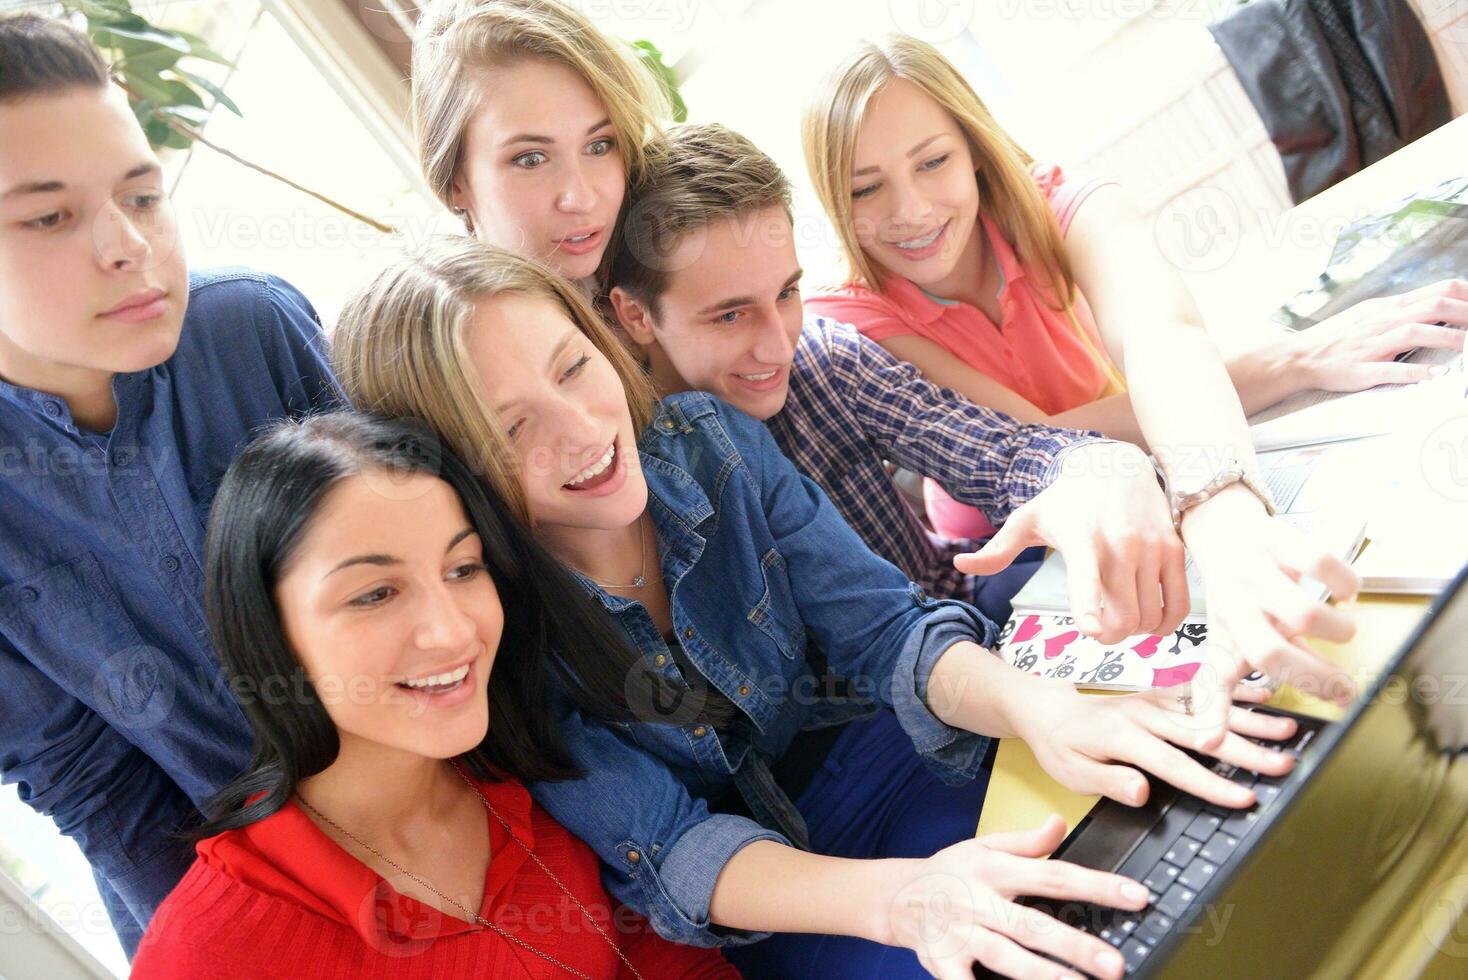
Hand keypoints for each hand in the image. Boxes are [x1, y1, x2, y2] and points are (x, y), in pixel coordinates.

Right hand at [877, 815, 1147, 979]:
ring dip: (1046, 977)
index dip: (1097, 886)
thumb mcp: (983, 847)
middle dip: (1076, 946)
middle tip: (1114, 964)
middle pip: (1033, 926)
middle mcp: (980, 902)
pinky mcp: (943, 963)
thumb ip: (1026, 842)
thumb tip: (1060, 822)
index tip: (1137, 896)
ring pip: (1008, 958)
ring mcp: (961, 935)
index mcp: (994, 870)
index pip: (1054, 875)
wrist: (893, 896)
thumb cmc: (948, 872)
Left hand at [956, 441, 1187, 642]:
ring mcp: (1151, 548)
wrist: (1116, 467)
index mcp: (1080, 539)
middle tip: (1100, 631)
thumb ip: (997, 549)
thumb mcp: (1027, 518)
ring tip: (1123, 622)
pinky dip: (1165, 624)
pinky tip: (1150, 620)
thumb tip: (958, 563)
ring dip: (1136, 632)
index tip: (1091, 630)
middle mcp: (1119, 544)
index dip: (1089, 606)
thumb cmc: (1066, 500)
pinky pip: (1178, 607)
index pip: (1086, 578)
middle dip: (1111, 637)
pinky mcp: (1174, 551)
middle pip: (1123, 615)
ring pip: (1150, 616)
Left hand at [1011, 670, 1297, 808]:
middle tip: (1284, 764)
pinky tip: (1263, 693)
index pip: (1175, 765)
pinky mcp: (1161, 692)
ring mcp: (1155, 699)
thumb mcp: (1071, 772)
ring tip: (1289, 729)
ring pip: (1211, 709)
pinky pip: (1202, 688)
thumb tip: (1142, 792)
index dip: (1211, 784)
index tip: (1244, 798)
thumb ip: (1107, 780)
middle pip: (1204, 734)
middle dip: (1247, 751)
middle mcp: (1145, 713)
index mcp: (1124, 736)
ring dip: (1251, 719)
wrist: (1047, 707)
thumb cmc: (1060, 745)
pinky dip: (1233, 690)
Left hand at [1182, 484, 1360, 706]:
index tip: (1210, 742)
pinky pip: (1320, 562)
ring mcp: (1254, 572)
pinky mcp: (1275, 538)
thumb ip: (1276, 670)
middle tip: (1345, 691)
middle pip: (1269, 653)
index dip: (1213, 713)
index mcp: (1223, 634)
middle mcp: (1235, 606)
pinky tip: (1346, 590)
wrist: (1219, 525)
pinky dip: (1346, 582)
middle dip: (1316, 679)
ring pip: (1304, 613)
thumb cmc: (1238, 592)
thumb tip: (1311, 708)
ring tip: (1342, 631)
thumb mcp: (1244, 633)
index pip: (1213, 679)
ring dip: (1338, 630)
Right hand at [1290, 278, 1467, 390]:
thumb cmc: (1339, 338)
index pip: (1438, 290)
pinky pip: (1391, 369)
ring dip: (1448, 339)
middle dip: (1466, 314)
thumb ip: (1405, 311)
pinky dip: (1416, 373)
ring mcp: (1372, 344)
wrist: (1300, 356)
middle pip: (1433, 306)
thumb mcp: (1373, 314)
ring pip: (1415, 333)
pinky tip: (1435, 375)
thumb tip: (1439, 307)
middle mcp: (1383, 321)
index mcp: (1389, 307)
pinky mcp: (1361, 369)